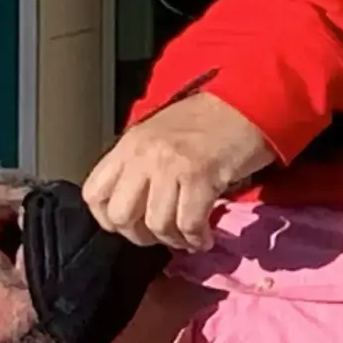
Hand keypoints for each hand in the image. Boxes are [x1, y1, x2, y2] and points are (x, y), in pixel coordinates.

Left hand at [82, 92, 274, 250]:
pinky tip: (204, 238)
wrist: (248, 102)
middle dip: (140, 236)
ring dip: (173, 240)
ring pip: (156, 224)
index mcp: (128, 144)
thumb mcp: (159, 136)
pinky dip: (197, 239)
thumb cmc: (207, 121)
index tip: (133, 225)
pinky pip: (189, 224)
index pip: (94, 194)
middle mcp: (143, 154)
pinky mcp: (201, 176)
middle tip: (161, 234)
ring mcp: (170, 165)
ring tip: (187, 237)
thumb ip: (140, 165)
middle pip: (121, 216)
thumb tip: (135, 206)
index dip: (109, 220)